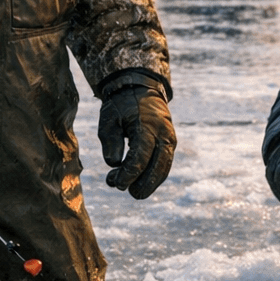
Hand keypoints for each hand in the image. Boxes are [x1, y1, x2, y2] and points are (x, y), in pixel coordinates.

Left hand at [97, 84, 175, 198]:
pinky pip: (165, 163)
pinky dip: (156, 176)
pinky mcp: (170, 142)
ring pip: (164, 168)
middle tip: (128, 191)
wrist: (140, 89)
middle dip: (143, 184)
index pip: (140, 158)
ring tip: (134, 191)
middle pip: (157, 167)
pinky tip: (143, 183)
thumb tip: (114, 164)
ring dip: (151, 183)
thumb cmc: (121, 106)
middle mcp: (163, 134)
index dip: (128, 174)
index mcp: (147, 127)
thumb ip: (110, 141)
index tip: (116, 183)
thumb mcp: (109, 119)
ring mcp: (170, 138)